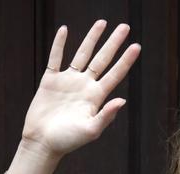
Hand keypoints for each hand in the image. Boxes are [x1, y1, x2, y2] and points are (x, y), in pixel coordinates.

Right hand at [22, 20, 140, 159]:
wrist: (43, 143)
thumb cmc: (68, 141)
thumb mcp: (90, 130)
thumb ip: (106, 116)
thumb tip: (122, 100)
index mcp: (96, 97)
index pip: (115, 74)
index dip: (126, 61)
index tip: (136, 46)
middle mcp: (85, 86)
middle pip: (102, 59)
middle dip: (113, 43)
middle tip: (125, 27)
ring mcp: (68, 82)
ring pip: (82, 54)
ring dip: (92, 38)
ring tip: (102, 23)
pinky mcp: (50, 81)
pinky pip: (55, 58)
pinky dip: (59, 44)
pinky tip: (64, 30)